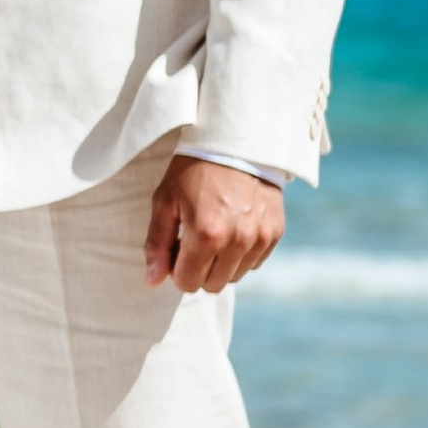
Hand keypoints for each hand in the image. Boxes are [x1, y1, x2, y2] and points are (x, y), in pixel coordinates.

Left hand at [144, 154, 283, 294]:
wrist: (235, 142)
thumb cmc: (193, 171)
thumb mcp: (165, 201)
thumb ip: (157, 244)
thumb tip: (152, 282)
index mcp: (206, 235)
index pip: (187, 282)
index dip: (177, 269)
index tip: (176, 250)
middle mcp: (237, 241)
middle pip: (212, 285)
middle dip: (198, 270)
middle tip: (194, 242)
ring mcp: (260, 238)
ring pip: (235, 277)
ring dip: (221, 264)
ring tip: (215, 233)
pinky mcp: (275, 232)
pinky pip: (255, 262)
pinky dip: (242, 254)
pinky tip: (234, 229)